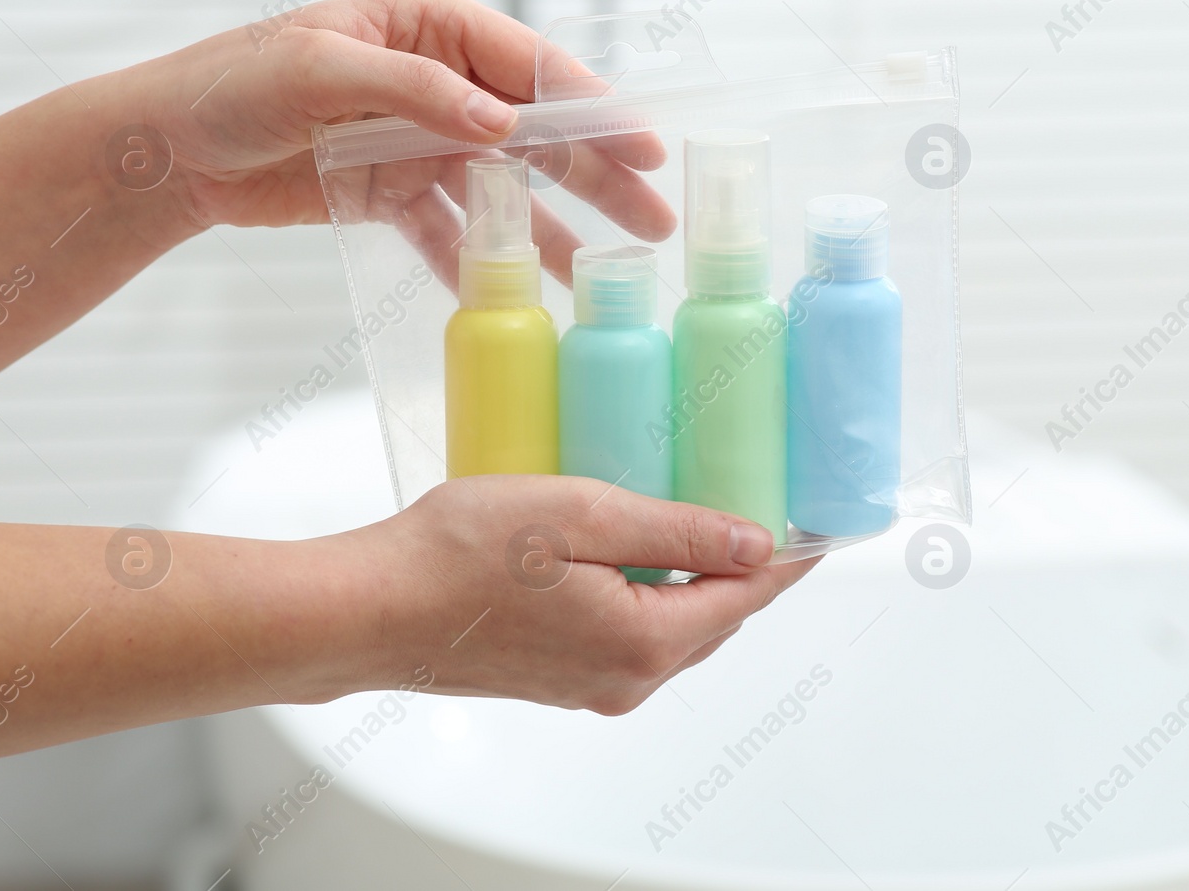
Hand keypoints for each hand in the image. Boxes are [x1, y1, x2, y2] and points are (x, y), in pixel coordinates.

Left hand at [127, 0, 670, 283]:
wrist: (169, 149)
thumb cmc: (234, 84)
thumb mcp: (321, 69)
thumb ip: (417, 92)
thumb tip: (503, 126)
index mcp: (430, 26)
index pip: (531, 67)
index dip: (594, 110)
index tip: (645, 150)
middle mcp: (438, 81)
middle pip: (535, 133)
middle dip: (595, 178)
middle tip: (651, 224)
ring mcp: (420, 140)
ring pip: (503, 190)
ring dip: (549, 233)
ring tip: (600, 278)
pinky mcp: (394, 191)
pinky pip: (450, 233)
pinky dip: (479, 267)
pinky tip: (514, 301)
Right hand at [338, 476, 816, 714]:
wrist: (370, 609)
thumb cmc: (457, 556)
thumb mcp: (582, 516)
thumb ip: (677, 529)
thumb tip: (755, 541)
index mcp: (643, 642)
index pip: (745, 596)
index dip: (787, 556)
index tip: (818, 525)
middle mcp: (626, 678)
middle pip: (716, 617)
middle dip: (745, 566)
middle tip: (762, 505)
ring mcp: (592, 685)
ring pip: (675, 627)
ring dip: (696, 578)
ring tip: (701, 516)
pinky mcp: (561, 678)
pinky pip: (633, 635)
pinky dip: (653, 595)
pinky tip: (634, 551)